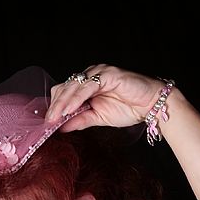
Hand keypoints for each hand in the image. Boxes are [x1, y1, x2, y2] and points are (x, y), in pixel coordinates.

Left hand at [44, 64, 162, 131]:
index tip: (47, 122)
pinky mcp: (107, 74)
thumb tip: (61, 127)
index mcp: (87, 84)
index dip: (55, 106)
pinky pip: (87, 86)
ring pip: (73, 86)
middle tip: (48, 121)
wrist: (151, 105)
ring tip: (55, 117)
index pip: (64, 92)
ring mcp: (99, 72)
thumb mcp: (98, 117)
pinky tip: (69, 109)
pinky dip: (76, 98)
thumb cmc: (129, 108)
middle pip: (65, 87)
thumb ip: (80, 120)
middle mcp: (91, 75)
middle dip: (55, 105)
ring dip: (63, 103)